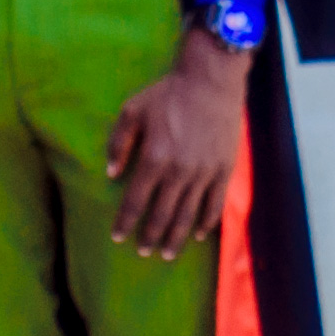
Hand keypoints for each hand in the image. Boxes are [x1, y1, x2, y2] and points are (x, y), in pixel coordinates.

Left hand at [104, 32, 249, 258]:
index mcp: (153, 158)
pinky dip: (206, 221)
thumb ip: (118, 144)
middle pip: (161, 214)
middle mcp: (179, 171)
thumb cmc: (168, 94)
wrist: (212, 81)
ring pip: (187, 214)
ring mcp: (204, 172)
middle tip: (143, 252)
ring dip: (175, 237)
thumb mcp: (132, 111)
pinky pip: (215, 203)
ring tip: (167, 254)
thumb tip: (110, 174)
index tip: (118, 237)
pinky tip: (197, 234)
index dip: (125, 222)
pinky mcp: (224, 169)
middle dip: (150, 237)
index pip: (135, 201)